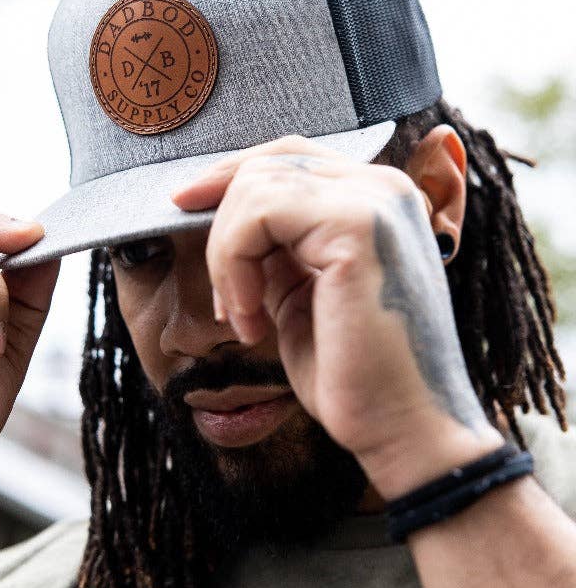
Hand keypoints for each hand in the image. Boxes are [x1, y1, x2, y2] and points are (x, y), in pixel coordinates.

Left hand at [172, 136, 502, 497]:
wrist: (403, 430)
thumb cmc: (354, 374)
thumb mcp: (299, 295)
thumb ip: (275, 250)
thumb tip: (224, 222)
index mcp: (375, 201)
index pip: (289, 156)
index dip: (230, 174)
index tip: (184, 203)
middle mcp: (382, 187)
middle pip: (269, 162)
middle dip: (221, 216)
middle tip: (223, 295)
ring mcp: (375, 200)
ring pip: (256, 185)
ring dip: (227, 254)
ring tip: (241, 316)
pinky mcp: (358, 225)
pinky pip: (259, 213)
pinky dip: (235, 265)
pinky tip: (249, 319)